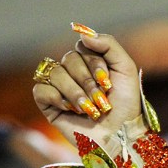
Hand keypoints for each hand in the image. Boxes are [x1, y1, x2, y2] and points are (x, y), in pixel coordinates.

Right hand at [32, 26, 142, 146]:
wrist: (121, 136)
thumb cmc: (126, 106)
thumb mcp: (126, 69)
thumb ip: (108, 43)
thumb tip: (79, 31)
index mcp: (90, 63)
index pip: (82, 48)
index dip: (95, 64)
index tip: (110, 83)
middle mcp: (74, 74)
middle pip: (68, 60)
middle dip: (88, 81)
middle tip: (102, 100)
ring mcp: (60, 89)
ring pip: (54, 73)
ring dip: (76, 92)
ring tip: (90, 109)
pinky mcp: (49, 106)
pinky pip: (41, 89)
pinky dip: (57, 98)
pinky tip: (72, 110)